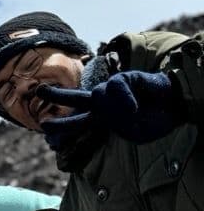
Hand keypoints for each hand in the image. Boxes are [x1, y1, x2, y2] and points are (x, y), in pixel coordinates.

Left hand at [38, 71, 183, 143]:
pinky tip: (135, 105)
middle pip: (74, 98)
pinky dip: (125, 99)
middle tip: (38, 90)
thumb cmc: (153, 120)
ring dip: (114, 109)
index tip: (44, 130)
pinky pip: (115, 88)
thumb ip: (115, 123)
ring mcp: (112, 90)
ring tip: (134, 112)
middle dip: (55, 95)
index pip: (77, 122)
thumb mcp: (130, 132)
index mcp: (102, 118)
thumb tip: (109, 104)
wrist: (174, 107)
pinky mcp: (124, 77)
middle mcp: (103, 103)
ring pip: (97, 95)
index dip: (62, 126)